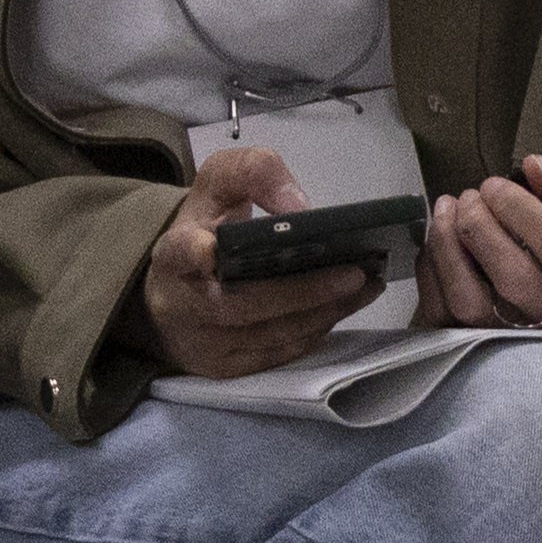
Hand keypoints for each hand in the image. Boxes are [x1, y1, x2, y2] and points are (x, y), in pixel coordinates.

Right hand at [128, 144, 358, 384]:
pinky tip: (343, 307)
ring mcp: (202, 343)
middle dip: (302, 291)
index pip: (179, 253)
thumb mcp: (222, 185)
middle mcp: (181, 304)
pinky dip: (314, 330)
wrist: (176, 287)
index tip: (211, 249)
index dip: (194, 253)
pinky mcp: (223, 368)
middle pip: (242, 305)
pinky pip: (277, 353)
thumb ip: (256, 174)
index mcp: (174, 254)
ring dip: (324, 312)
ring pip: (268, 334)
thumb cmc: (206, 229)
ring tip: (367, 286)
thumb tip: (299, 208)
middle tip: (354, 274)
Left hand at [422, 152, 541, 345]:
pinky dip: (433, 273)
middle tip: (470, 196)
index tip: (494, 184)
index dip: (521, 211)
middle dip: (481, 229)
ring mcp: (519, 340)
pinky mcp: (482, 347)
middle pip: (513, 279)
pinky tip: (440, 243)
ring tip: (446, 212)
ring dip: (449, 252)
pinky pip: (445, 315)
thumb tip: (534, 166)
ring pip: (471, 304)